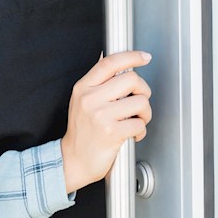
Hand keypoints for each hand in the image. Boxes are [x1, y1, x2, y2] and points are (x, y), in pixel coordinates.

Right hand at [61, 50, 152, 192]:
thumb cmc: (82, 132)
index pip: (110, 63)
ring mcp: (100, 116)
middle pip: (131, 79)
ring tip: (135, 120)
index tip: (144, 57)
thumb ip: (99, 82)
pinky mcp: (111, 133)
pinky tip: (132, 134)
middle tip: (138, 101)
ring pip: (141, 101)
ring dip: (145, 113)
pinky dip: (141, 131)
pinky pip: (140, 124)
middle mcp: (90, 99)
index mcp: (83, 87)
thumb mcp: (82, 100)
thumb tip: (119, 62)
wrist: (72, 160)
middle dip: (143, 90)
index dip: (131, 56)